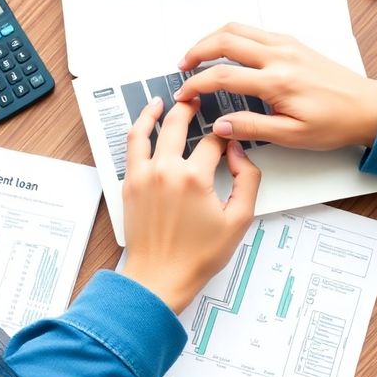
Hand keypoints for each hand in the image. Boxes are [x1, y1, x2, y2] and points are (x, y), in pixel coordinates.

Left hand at [121, 97, 261, 312]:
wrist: (160, 277)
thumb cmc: (197, 256)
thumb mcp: (239, 220)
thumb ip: (247, 180)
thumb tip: (238, 153)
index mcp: (194, 178)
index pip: (214, 141)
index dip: (226, 135)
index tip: (230, 137)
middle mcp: (166, 171)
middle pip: (178, 124)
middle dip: (191, 107)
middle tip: (198, 99)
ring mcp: (143, 175)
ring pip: (148, 130)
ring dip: (157, 111)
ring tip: (165, 101)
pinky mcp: (129, 184)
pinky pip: (132, 147)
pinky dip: (138, 129)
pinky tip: (145, 122)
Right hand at [174, 23, 376, 150]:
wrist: (368, 108)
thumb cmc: (335, 123)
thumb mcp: (292, 136)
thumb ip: (252, 127)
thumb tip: (220, 126)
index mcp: (277, 81)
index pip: (223, 76)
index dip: (196, 84)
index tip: (184, 94)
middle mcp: (280, 56)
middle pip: (225, 40)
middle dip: (196, 51)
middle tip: (182, 67)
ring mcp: (287, 45)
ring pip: (238, 28)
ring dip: (212, 38)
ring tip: (198, 56)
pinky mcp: (293, 43)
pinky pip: (254, 31)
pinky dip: (233, 36)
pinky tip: (227, 51)